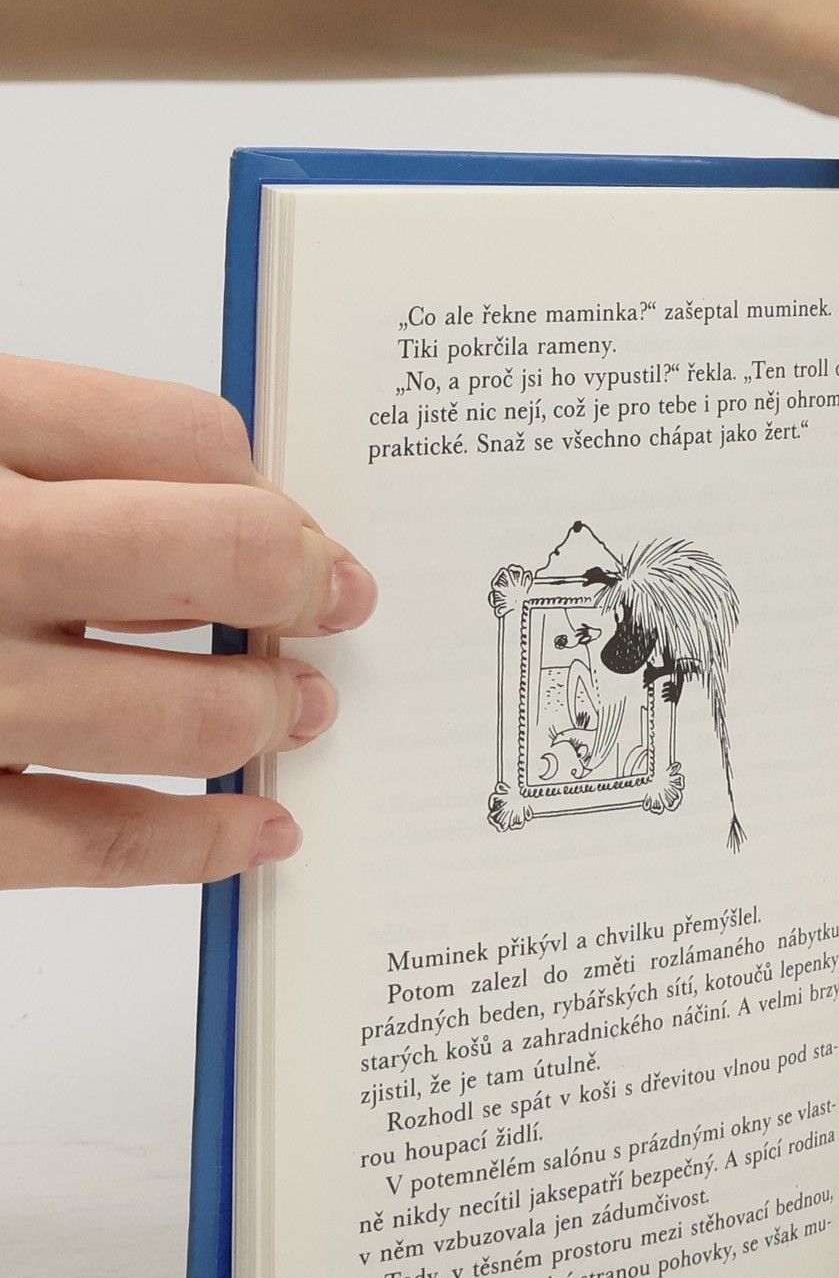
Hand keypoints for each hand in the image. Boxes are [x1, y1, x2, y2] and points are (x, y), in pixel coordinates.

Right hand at [0, 354, 375, 888]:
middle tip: (340, 603)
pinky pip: (92, 839)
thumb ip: (59, 445)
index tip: (298, 525)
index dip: (265, 486)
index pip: (177, 436)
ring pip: (170, 714)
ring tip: (305, 710)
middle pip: (199, 554)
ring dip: (263, 712)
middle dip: (298, 583)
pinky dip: (198, 842)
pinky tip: (260, 828)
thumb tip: (232, 495)